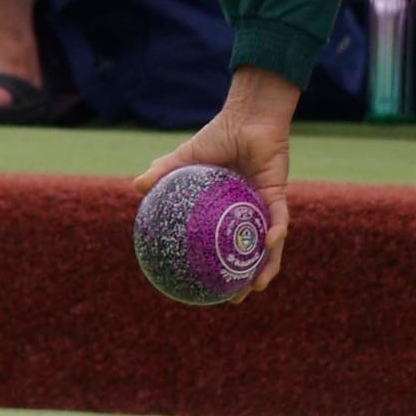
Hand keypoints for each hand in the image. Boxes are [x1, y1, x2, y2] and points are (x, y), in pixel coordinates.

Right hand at [135, 67, 298, 299]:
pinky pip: (280, 217)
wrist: (248, 115)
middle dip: (246, 280)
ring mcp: (266, 204)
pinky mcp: (279, 192)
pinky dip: (276, 231)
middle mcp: (249, 212)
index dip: (217, 269)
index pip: (223, 246)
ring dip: (267, 266)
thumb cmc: (220, 134)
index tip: (206, 290)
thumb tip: (135, 186)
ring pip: (270, 244)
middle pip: (249, 254)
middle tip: (234, 299)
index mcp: (228, 210)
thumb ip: (163, 172)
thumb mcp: (186, 157)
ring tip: (257, 285)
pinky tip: (268, 243)